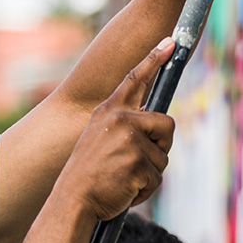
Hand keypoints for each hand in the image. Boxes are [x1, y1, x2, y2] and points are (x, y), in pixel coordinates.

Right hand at [57, 38, 176, 221]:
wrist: (72, 201)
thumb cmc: (87, 175)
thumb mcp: (98, 139)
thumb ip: (123, 127)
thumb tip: (155, 127)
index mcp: (109, 112)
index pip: (134, 79)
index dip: (154, 59)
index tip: (170, 42)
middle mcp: (122, 121)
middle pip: (167, 124)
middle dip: (161, 145)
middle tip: (140, 162)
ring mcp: (131, 142)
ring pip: (162, 157)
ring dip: (148, 174)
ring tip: (122, 180)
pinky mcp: (138, 165)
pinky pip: (156, 179)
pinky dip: (144, 190)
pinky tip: (124, 192)